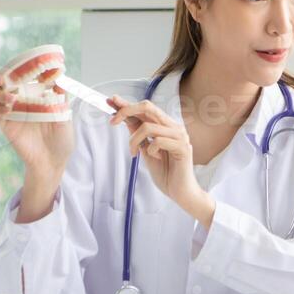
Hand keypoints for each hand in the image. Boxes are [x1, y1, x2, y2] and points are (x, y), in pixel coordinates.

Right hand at [0, 71, 75, 187]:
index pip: (19, 76)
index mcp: (34, 94)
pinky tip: (7, 110)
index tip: (20, 65)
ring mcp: (11, 113)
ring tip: (10, 97)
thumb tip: (62, 76)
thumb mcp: (66, 115)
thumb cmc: (61, 138)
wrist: (53, 161)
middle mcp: (20, 101)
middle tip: (1, 78)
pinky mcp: (6, 126)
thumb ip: (62, 96)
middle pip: (0, 82)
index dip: (16, 67)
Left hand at [108, 95, 212, 221]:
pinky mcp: (182, 147)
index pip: (145, 108)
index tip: (110, 101)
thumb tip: (123, 118)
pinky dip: (150, 150)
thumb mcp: (146, 150)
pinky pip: (158, 141)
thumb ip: (138, 134)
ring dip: (134, 140)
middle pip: (147, 107)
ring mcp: (180, 135)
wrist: (180, 192)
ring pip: (148, 126)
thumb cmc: (166, 173)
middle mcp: (174, 126)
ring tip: (134, 153)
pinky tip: (156, 158)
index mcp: (166, 126)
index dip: (127, 103)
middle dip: (126, 111)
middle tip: (112, 122)